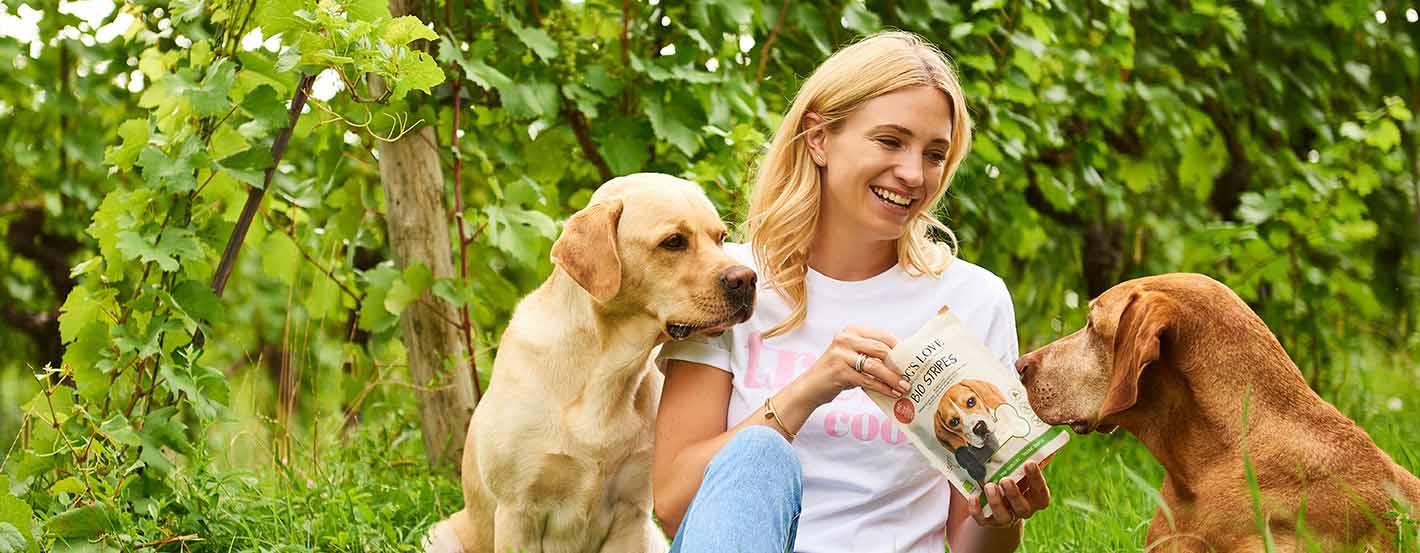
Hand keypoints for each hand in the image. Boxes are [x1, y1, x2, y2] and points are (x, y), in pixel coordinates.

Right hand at [793, 325, 909, 406]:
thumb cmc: (836, 371)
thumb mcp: (852, 356)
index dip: (900, 347)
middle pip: (881, 349)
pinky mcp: (839, 371)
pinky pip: (868, 380)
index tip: (912, 359)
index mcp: (851, 331)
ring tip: (905, 386)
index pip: (882, 336)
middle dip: (898, 364)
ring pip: (875, 366)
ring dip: (893, 378)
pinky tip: (892, 393)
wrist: (810, 386)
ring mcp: (841, 355)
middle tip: (912, 375)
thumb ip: (871, 354)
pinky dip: (882, 388)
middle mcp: (845, 339)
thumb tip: (901, 361)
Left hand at [966, 461, 1051, 527]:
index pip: (1041, 491)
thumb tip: (1024, 433)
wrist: (1002, 505)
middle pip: (1022, 507)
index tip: (1029, 462)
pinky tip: (973, 496)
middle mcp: (1023, 510)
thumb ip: (1024, 461)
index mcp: (1036, 498)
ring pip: (1003, 516)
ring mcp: (1006, 518)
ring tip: (989, 485)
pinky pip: (983, 520)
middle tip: (1005, 479)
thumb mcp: (1022, 473)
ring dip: (996, 501)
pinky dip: (977, 510)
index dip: (1036, 478)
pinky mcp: (989, 522)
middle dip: (1014, 494)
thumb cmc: (1016, 482)